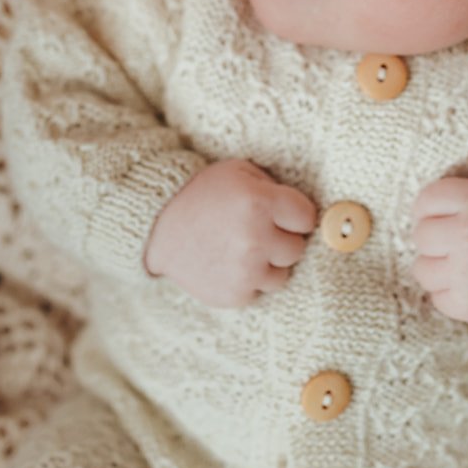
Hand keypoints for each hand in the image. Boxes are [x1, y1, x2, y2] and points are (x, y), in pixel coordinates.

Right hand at [144, 159, 316, 307]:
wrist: (158, 225)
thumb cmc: (204, 194)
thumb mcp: (240, 172)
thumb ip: (276, 186)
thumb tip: (309, 212)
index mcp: (260, 202)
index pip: (307, 218)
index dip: (295, 215)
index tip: (280, 214)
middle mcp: (255, 237)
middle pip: (297, 248)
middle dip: (282, 239)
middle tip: (257, 231)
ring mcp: (245, 270)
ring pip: (282, 275)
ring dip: (268, 264)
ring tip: (242, 248)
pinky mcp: (234, 294)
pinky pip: (259, 292)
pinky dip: (249, 281)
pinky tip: (229, 264)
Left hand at [410, 175, 467, 324]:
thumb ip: (457, 195)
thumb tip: (416, 211)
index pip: (425, 200)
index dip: (433, 209)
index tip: (449, 216)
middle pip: (421, 235)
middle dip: (437, 239)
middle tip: (462, 243)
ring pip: (422, 269)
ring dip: (439, 268)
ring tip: (467, 265)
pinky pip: (437, 298)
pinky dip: (451, 294)